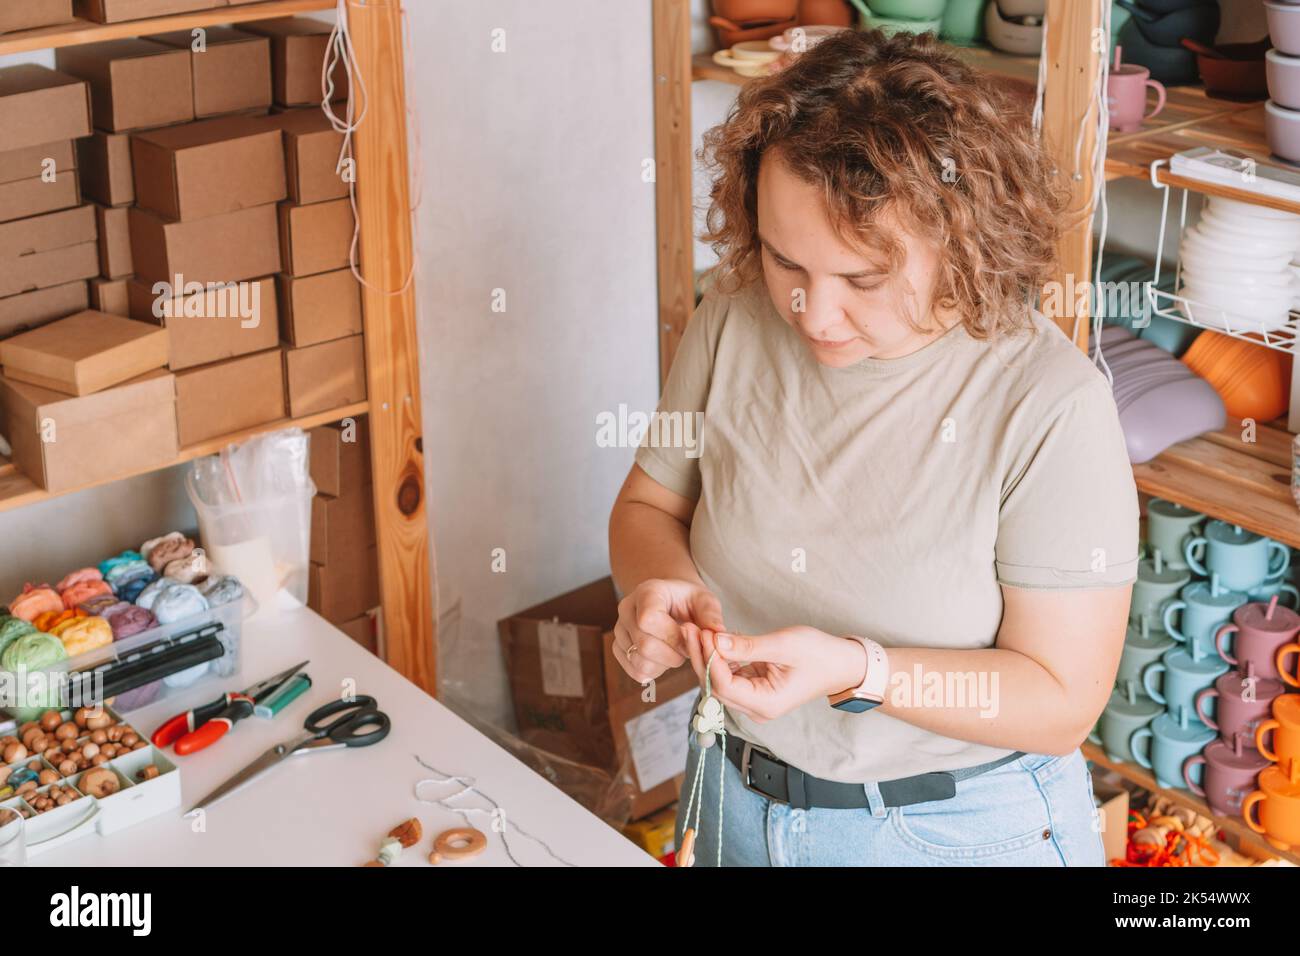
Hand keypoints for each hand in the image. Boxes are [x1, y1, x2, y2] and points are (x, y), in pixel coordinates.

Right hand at [612, 579, 725, 682]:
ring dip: (663, 665)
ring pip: (638, 661)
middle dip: (672, 655)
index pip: (648, 619)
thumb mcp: (705, 600)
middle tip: (686, 649)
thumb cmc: (689, 600)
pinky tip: (664, 659)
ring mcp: (619, 629)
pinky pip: (633, 670)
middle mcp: (627, 609)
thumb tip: (717, 633)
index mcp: (647, 592)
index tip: (690, 638)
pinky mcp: (619, 647)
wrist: (671, 601)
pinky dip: (654, 672)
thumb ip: (711, 615)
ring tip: (675, 653)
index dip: (673, 636)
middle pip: (644, 645)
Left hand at [682, 625, 866, 722]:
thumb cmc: (819, 654)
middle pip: (716, 686)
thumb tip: (716, 640)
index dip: (710, 659)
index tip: (702, 632)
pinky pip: (729, 676)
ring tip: (697, 629)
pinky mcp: (754, 690)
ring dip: (708, 656)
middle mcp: (756, 709)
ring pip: (719, 681)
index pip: (724, 685)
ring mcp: (754, 701)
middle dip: (702, 656)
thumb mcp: (783, 645)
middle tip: (690, 627)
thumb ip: (748, 646)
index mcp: (765, 704)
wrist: (841, 664)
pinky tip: (713, 637)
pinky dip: (720, 657)